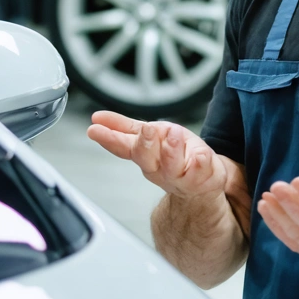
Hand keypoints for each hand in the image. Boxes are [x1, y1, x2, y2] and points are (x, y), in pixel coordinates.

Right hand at [87, 111, 226, 199]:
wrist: (202, 180)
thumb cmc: (175, 154)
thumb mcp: (150, 135)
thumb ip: (125, 127)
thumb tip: (98, 118)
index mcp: (144, 156)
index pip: (123, 146)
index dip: (109, 138)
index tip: (95, 128)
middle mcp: (158, 168)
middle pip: (146, 157)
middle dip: (144, 143)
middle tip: (145, 130)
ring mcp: (179, 175)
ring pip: (172, 165)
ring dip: (172, 150)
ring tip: (174, 134)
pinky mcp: (202, 177)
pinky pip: (201, 169)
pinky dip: (201, 161)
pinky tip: (201, 156)